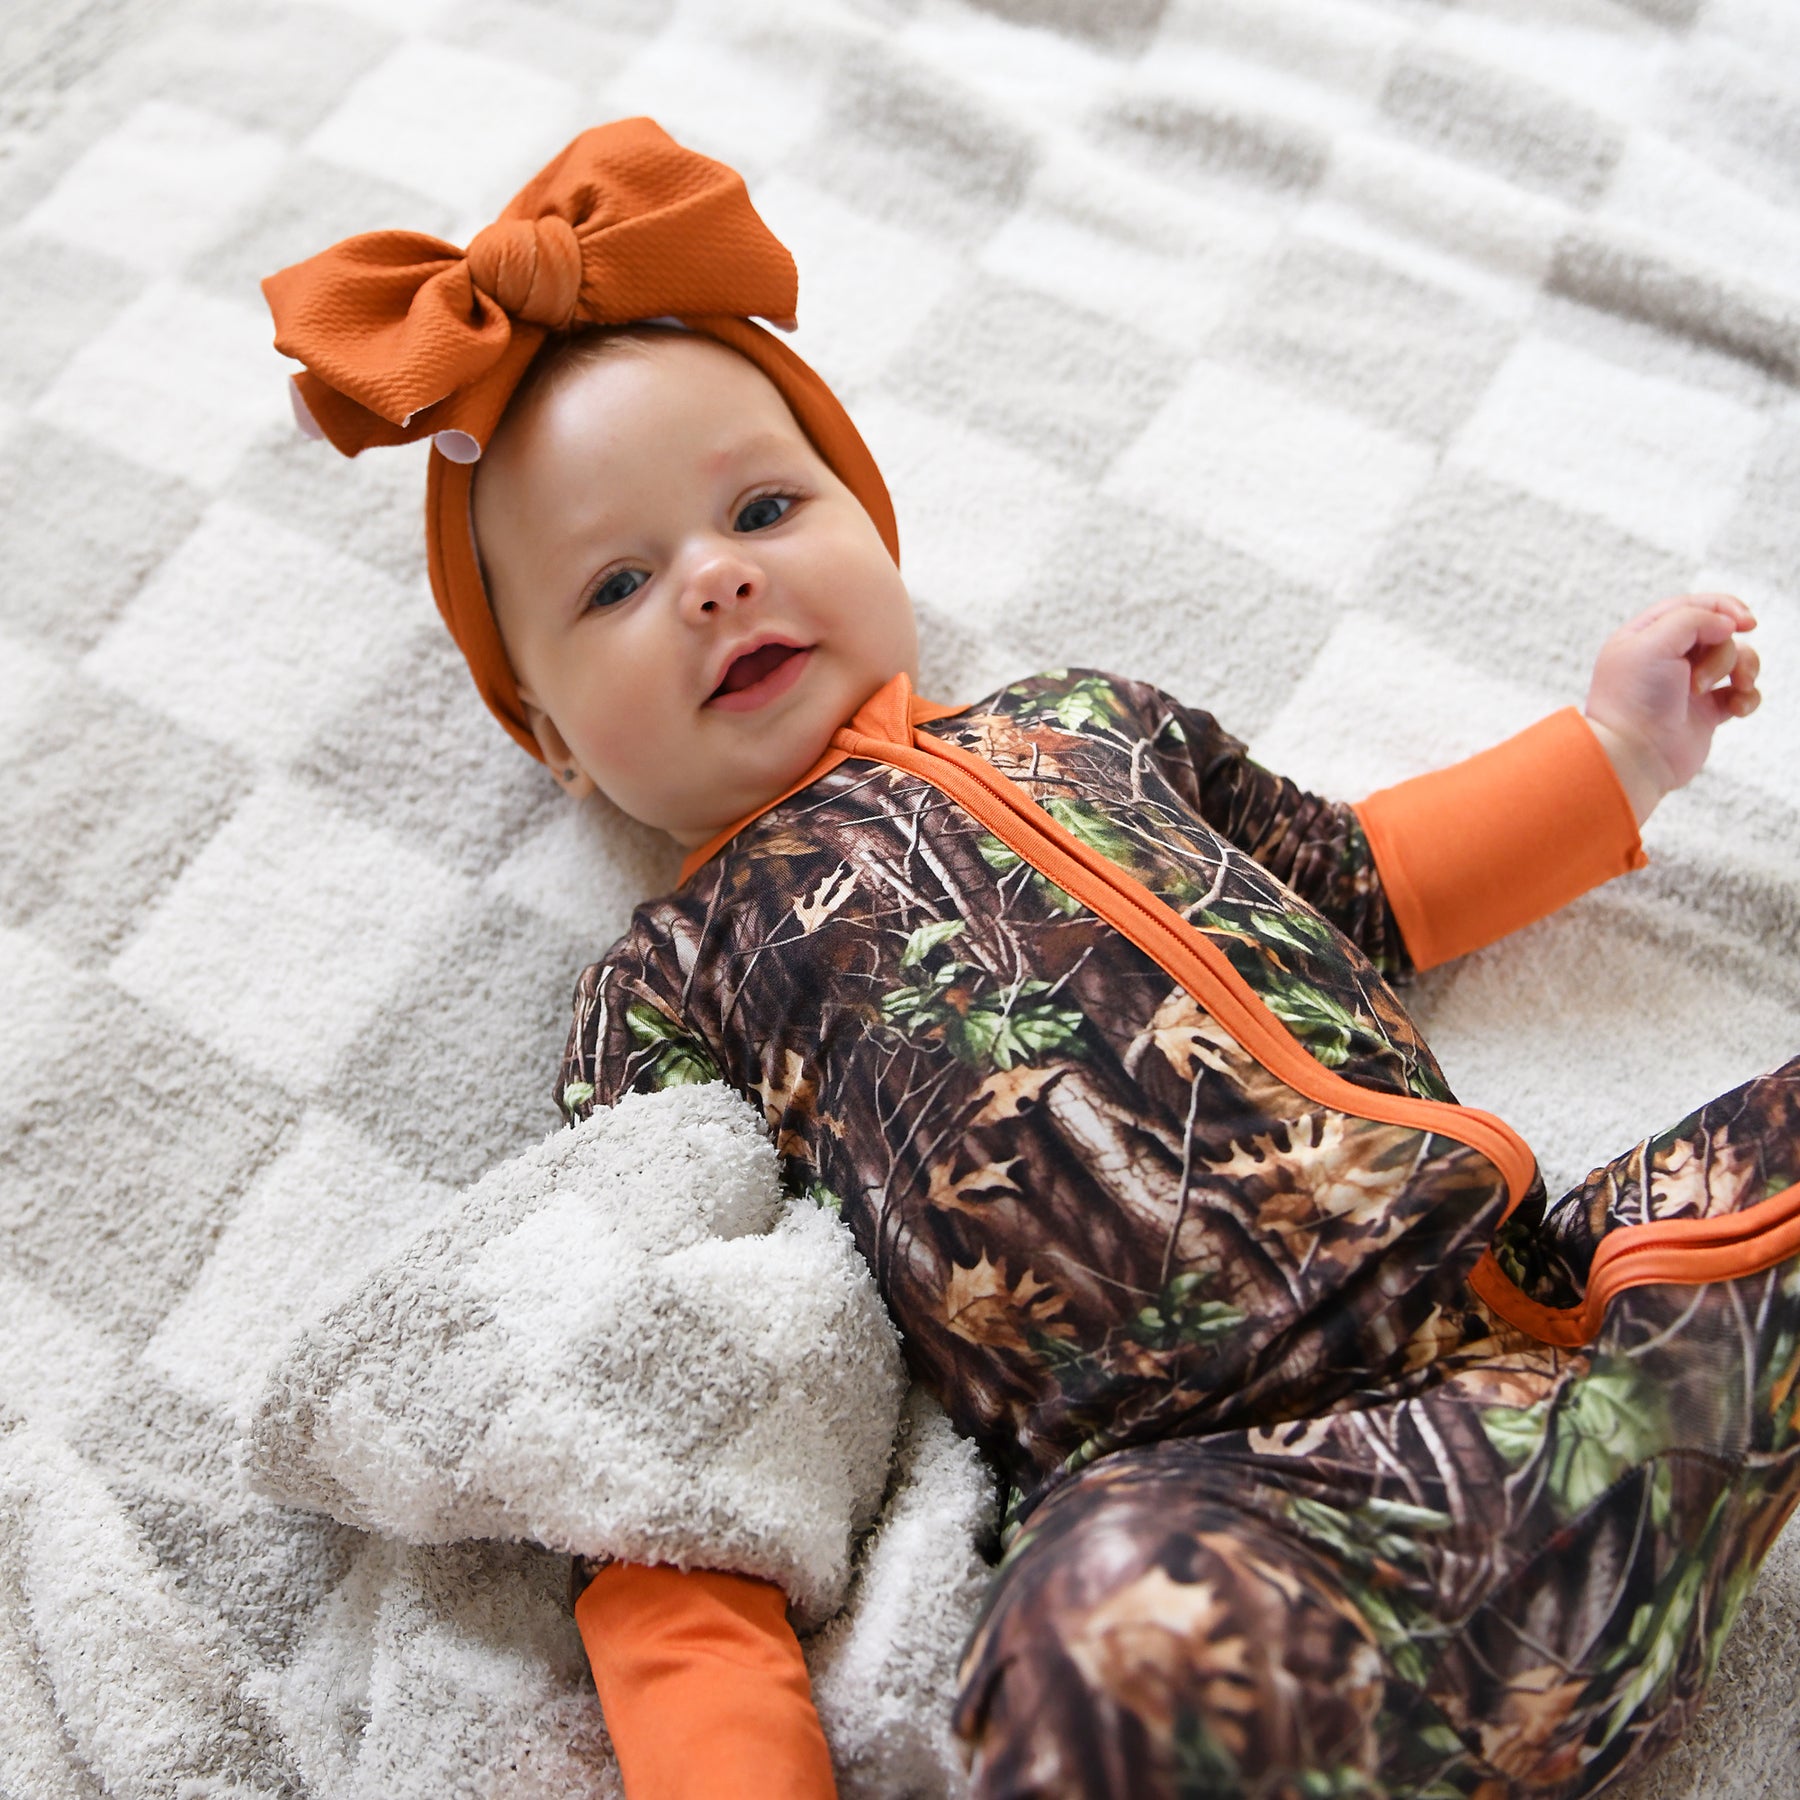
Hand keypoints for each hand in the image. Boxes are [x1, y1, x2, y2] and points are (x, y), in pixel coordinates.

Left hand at [1583, 593, 1761, 823]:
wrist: (1634, 757)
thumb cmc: (1635, 699)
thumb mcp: (1654, 642)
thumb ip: (1693, 619)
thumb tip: (1728, 624)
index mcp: (1645, 636)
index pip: (1691, 606)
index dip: (1723, 607)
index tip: (1744, 622)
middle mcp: (1666, 658)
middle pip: (1718, 633)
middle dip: (1724, 652)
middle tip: (1700, 682)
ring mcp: (1688, 685)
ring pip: (1736, 659)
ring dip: (1743, 670)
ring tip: (1734, 690)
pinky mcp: (1706, 712)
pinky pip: (1742, 693)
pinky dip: (1747, 697)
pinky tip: (1737, 709)